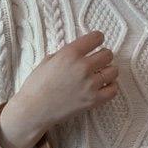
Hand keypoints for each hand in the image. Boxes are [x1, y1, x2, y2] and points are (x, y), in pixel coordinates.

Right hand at [0, 31, 117, 147]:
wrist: (34, 110)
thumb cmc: (37, 85)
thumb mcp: (48, 60)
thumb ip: (66, 53)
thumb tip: (79, 51)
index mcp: (70, 53)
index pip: (97, 37)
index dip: (97, 39)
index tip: (95, 44)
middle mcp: (82, 67)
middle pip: (108, 54)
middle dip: (103, 56)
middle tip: (97, 61)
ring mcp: (89, 85)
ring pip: (113, 71)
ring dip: (109, 71)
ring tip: (101, 74)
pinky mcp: (92, 101)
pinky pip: (113, 90)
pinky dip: (111, 87)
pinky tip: (104, 86)